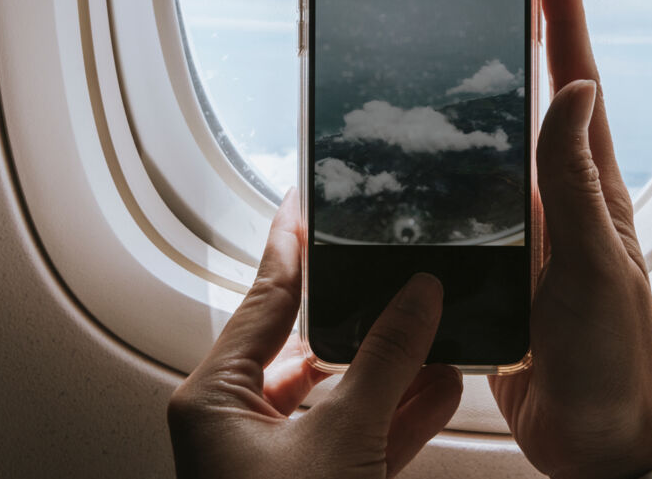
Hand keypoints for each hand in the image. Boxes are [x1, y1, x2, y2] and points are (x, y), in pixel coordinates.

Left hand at [168, 190, 462, 478]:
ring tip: (435, 331)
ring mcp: (274, 459)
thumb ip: (384, 363)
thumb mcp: (340, 438)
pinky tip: (438, 391)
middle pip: (307, 345)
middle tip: (396, 270)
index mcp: (213, 399)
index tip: (306, 200)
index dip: (292, 245)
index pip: (264, 298)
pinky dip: (397, 416)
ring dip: (393, 370)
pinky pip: (356, 436)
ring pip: (338, 395)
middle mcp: (235, 423)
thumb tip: (418, 298)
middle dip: (364, 316)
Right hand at [488, 0, 651, 478]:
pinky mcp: (501, 269)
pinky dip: (451, 174)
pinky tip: (423, 164)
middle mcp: (562, 203)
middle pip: (539, 105)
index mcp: (594, 192)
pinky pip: (472, 207)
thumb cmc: (610, 360)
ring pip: (501, 152)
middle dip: (524, 42)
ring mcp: (531, 235)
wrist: (591, 437)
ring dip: (481, 103)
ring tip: (448, 59)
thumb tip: (575, 92)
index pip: (579, 87)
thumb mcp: (597, 265)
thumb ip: (578, 184)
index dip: (566, 21)